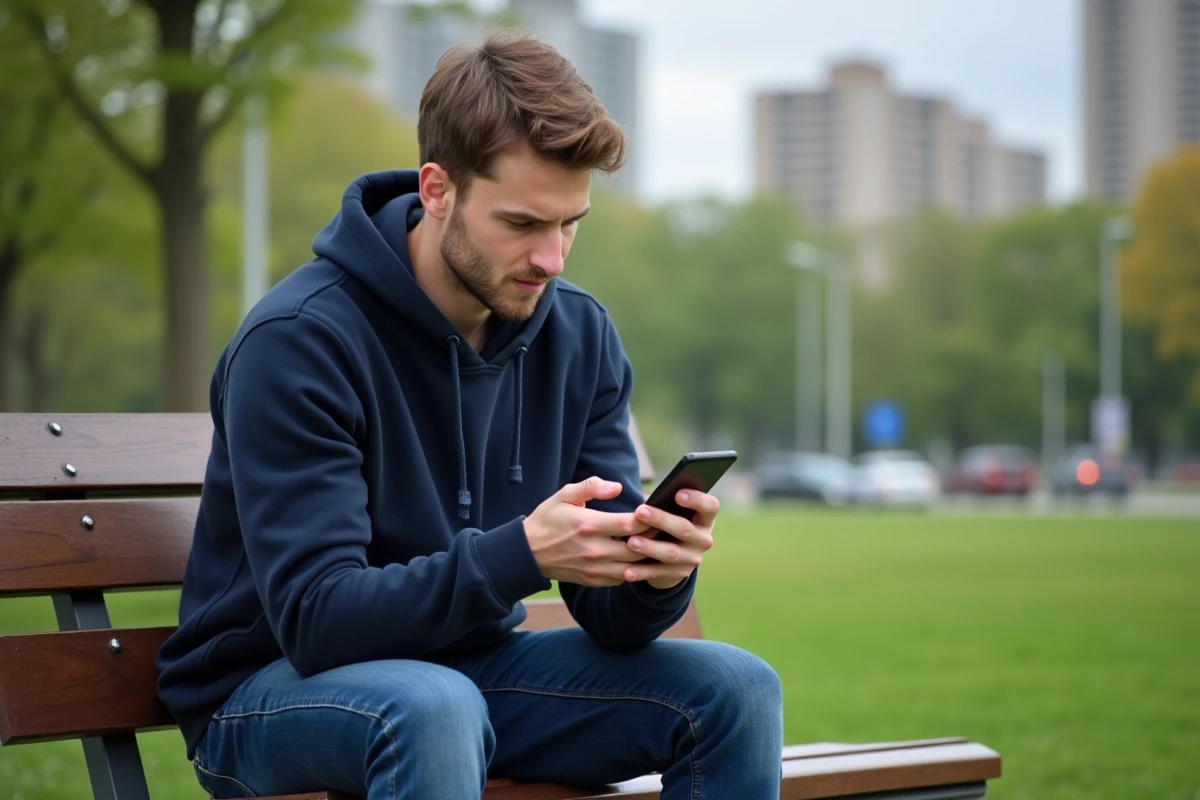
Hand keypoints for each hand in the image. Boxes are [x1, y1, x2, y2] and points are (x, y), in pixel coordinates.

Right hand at [523, 476, 652, 586]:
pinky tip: (638, 558)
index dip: (648, 518)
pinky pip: (622, 578)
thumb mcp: (564, 495)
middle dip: (654, 539)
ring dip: (647, 557)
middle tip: (664, 529)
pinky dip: (634, 569)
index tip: (656, 510)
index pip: (629, 524)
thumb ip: (591, 486)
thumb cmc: (548, 519)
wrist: (528, 553)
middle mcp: (593, 550)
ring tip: (657, 545)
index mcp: (588, 525)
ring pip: (633, 567)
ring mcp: (594, 568)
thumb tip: (617, 487)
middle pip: (638, 548)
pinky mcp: (593, 580)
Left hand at [622, 490, 718, 589]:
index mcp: (705, 518)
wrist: (674, 556)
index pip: (710, 507)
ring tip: (631, 542)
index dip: (697, 499)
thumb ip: (665, 505)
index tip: (677, 494)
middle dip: (661, 520)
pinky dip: (641, 572)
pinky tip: (627, 571)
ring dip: (650, 547)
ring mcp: (692, 558)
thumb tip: (646, 500)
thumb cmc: (669, 523)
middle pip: (685, 529)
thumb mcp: (673, 513)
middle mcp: (703, 539)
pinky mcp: (679, 574)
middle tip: (640, 511)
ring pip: (671, 553)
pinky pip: (658, 572)